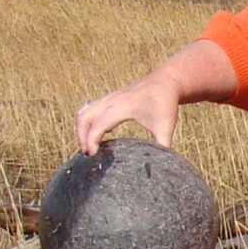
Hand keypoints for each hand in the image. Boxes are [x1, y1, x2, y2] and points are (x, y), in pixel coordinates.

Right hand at [72, 40, 239, 153]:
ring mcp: (109, 98)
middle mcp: (112, 100)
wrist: (166, 81)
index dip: (92, 140)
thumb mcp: (166, 127)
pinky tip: (100, 135)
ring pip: (84, 112)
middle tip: (88, 154)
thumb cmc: (165, 103)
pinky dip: (87, 122)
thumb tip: (161, 167)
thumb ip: (162, 147)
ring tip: (89, 146)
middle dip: (81, 136)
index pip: (99, 124)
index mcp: (124, 106)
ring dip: (81, 128)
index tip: (92, 155)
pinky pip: (90, 109)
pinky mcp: (109, 98)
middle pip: (84, 116)